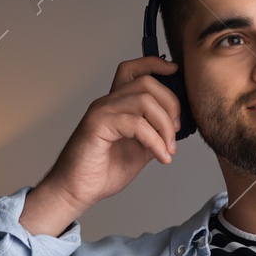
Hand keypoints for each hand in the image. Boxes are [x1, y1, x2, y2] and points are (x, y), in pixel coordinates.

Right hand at [19, 56, 183, 234]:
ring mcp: (102, 111)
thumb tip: (177, 128)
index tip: (175, 71)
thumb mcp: (140, 150)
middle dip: (171, 105)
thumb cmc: (103, 171)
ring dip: (165, 126)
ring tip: (168, 149)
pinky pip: (136, 123)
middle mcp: (108, 103)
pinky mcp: (97, 124)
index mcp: (118, 105)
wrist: (78, 190)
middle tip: (175, 132)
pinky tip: (161, 157)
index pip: (134, 70)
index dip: (155, 64)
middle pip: (146, 83)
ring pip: (144, 100)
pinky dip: (155, 141)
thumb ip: (155, 134)